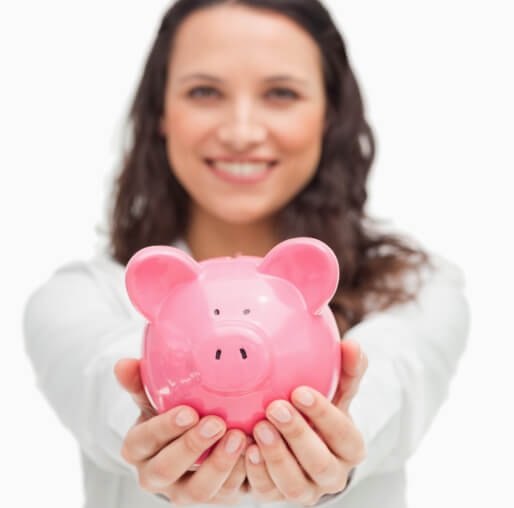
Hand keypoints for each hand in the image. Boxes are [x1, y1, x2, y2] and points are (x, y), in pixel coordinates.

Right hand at [114, 358, 251, 504]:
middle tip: (217, 423)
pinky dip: (241, 474)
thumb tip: (122, 364)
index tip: (188, 412)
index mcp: (138, 448)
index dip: (165, 428)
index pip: (144, 441)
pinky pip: (226, 494)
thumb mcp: (154, 396)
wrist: (190, 441)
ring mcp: (183, 491)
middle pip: (167, 470)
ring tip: (239, 437)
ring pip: (197, 490)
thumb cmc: (170, 412)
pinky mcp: (211, 496)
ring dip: (219, 464)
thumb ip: (140, 382)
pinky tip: (253, 451)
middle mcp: (155, 476)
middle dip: (192, 447)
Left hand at [244, 339, 367, 505]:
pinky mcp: (279, 496)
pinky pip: (268, 491)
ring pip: (294, 485)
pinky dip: (256, 473)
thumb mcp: (336, 391)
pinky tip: (246, 450)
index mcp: (350, 447)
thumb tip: (353, 345)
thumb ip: (347, 370)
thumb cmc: (320, 411)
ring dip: (275, 456)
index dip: (323, 414)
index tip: (300, 391)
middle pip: (320, 463)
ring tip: (258, 428)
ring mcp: (306, 490)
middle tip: (275, 408)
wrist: (304, 443)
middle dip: (297, 435)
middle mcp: (333, 474)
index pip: (343, 434)